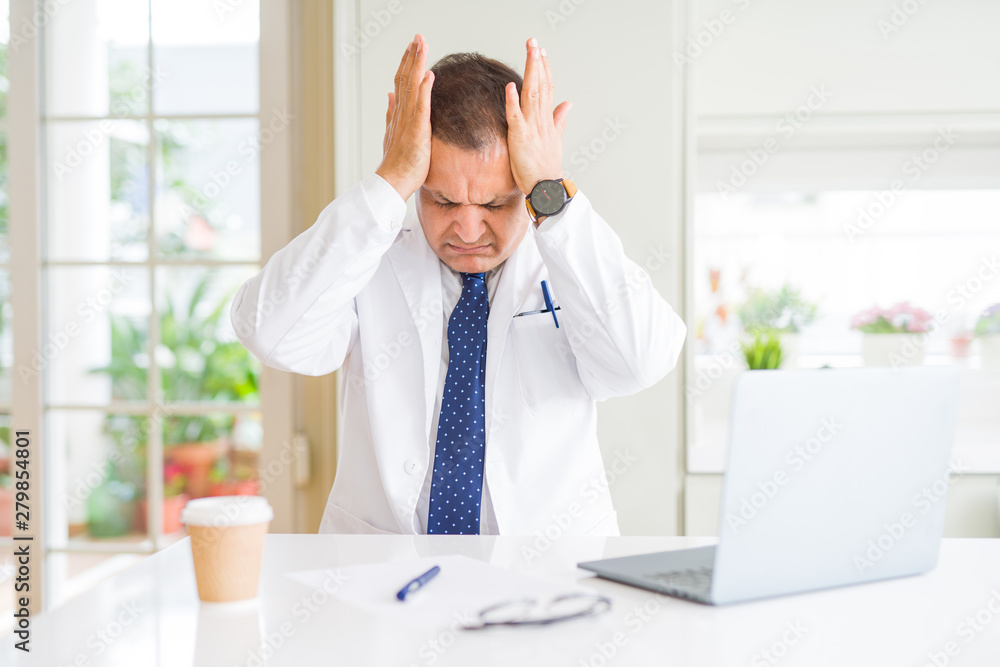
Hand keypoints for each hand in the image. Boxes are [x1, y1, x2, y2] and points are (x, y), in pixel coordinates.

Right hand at [376, 34, 434, 201]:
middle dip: (412, 56)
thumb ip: (391, 112)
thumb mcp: (393, 133)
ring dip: (417, 64)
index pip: (402, 82)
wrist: (393, 180)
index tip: (412, 47)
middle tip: (417, 37)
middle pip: (405, 78)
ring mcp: (407, 120)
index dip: (407, 63)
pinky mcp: (417, 130)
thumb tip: (389, 95)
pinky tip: (429, 74)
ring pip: (412, 86)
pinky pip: (421, 106)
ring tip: (421, 45)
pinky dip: (424, 89)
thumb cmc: (397, 163)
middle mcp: (401, 113)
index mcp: (398, 113)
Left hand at [504, 37, 571, 196]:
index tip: (542, 51)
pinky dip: (512, 101)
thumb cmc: (547, 166)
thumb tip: (568, 103)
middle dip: (537, 62)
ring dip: (531, 72)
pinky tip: (510, 86)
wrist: (547, 187)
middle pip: (541, 85)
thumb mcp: (555, 139)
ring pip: (532, 94)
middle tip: (534, 42)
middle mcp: (541, 120)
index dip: (545, 69)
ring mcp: (532, 128)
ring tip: (529, 53)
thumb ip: (560, 119)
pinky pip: (516, 117)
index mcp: (547, 120)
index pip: (547, 88)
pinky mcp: (520, 138)